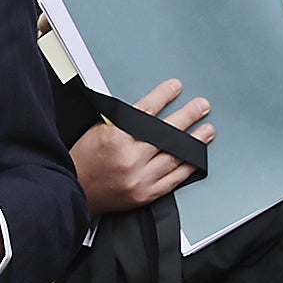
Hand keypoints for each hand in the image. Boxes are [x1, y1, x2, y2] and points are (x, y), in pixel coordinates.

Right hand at [70, 78, 214, 214]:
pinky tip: (198, 157)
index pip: (146, 111)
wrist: (76, 191)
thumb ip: (124, 121)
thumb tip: (150, 108)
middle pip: (166, 132)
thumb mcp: (97, 131)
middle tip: (202, 106)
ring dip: (195, 142)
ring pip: (175, 156)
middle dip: (188, 116)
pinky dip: (188, 167)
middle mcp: (129, 158)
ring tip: (207, 130)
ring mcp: (140, 179)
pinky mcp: (146, 194)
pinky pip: (174, 179)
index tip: (175, 87)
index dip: (163, 96)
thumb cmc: (84, 161)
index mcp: (115, 138)